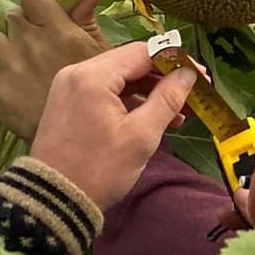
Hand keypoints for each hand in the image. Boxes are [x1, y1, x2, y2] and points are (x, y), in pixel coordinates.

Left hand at [0, 0, 110, 139]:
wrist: (75, 157)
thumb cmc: (101, 107)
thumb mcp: (103, 60)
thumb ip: (90, 23)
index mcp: (61, 32)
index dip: (39, 8)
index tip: (49, 22)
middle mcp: (30, 44)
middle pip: (12, 16)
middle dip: (23, 27)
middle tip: (39, 46)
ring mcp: (9, 67)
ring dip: (2, 45)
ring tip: (18, 60)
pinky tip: (16, 87)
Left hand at [31, 42, 199, 207]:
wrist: (53, 201)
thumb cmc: (99, 169)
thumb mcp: (141, 136)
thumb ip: (167, 99)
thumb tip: (189, 73)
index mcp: (93, 76)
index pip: (142, 52)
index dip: (176, 61)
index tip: (201, 76)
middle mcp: (77, 72)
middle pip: (130, 62)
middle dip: (164, 77)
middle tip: (193, 94)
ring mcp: (69, 87)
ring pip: (119, 77)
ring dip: (148, 90)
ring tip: (178, 113)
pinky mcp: (67, 103)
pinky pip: (105, 91)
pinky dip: (129, 100)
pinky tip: (151, 117)